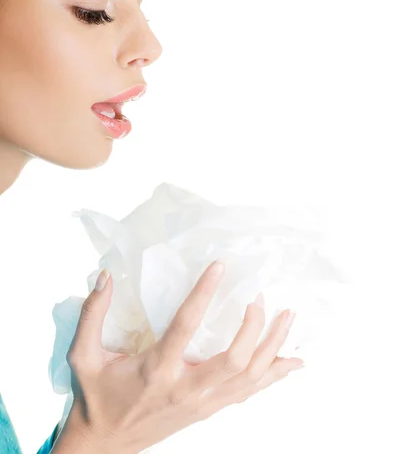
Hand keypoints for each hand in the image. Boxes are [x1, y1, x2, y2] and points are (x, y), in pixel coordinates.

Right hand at [61, 261, 303, 452]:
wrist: (107, 443)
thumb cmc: (98, 396)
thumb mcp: (83, 356)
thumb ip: (92, 315)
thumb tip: (105, 276)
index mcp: (157, 370)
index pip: (186, 326)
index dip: (204, 293)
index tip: (220, 266)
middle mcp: (186, 388)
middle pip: (234, 359)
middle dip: (253, 326)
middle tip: (260, 295)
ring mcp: (203, 403)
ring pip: (250, 376)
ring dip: (273, 346)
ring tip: (288, 315)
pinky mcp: (210, 410)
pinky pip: (250, 392)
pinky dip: (274, 376)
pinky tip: (293, 361)